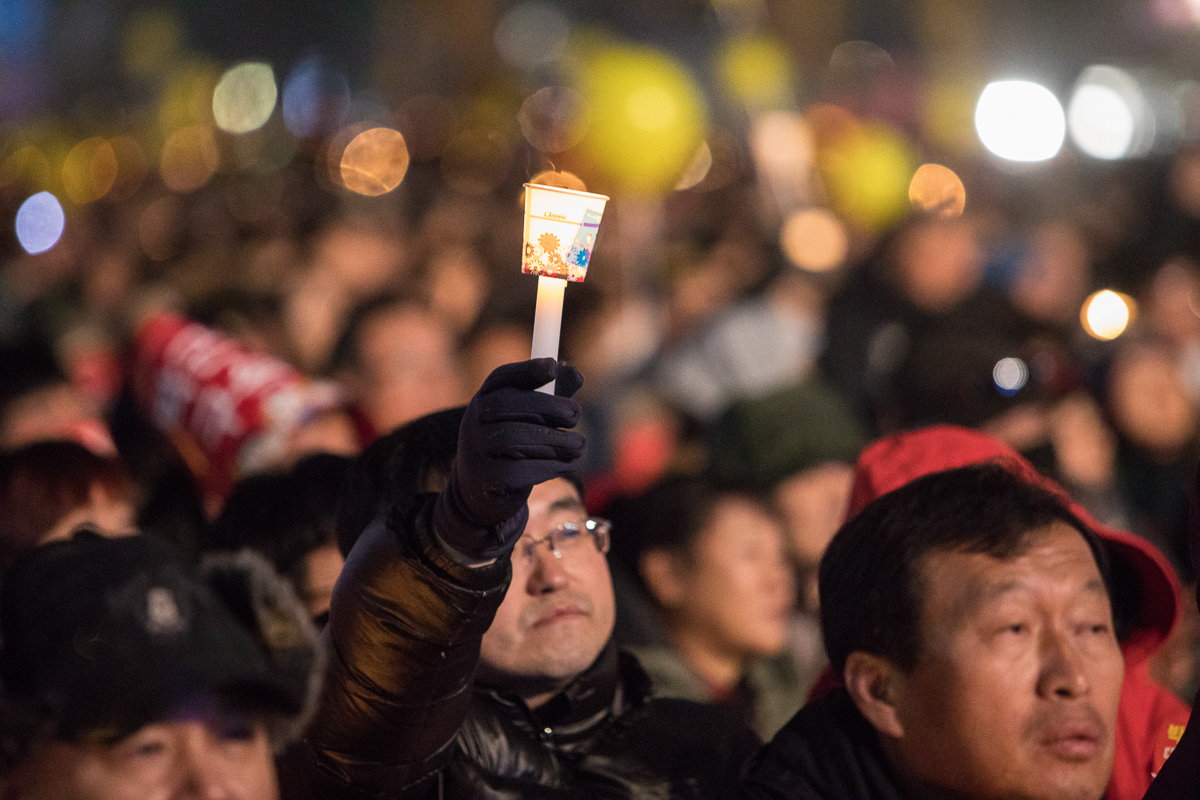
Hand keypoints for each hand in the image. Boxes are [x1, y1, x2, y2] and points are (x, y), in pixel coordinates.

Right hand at [433, 358, 583, 559]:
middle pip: (506, 403)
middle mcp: (474, 421)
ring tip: (580, 445)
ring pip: (513, 438)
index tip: (553, 367)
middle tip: (575, 413)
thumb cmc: (513, 446)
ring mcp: (477, 450)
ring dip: (554, 440)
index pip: (501, 377)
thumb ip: (552, 394)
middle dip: (546, 405)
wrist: (482, 493)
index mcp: (485, 399)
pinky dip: (550, 466)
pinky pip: (520, 470)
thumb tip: (575, 374)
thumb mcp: (529, 418)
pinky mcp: (488, 480)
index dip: (526, 369)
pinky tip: (568, 464)